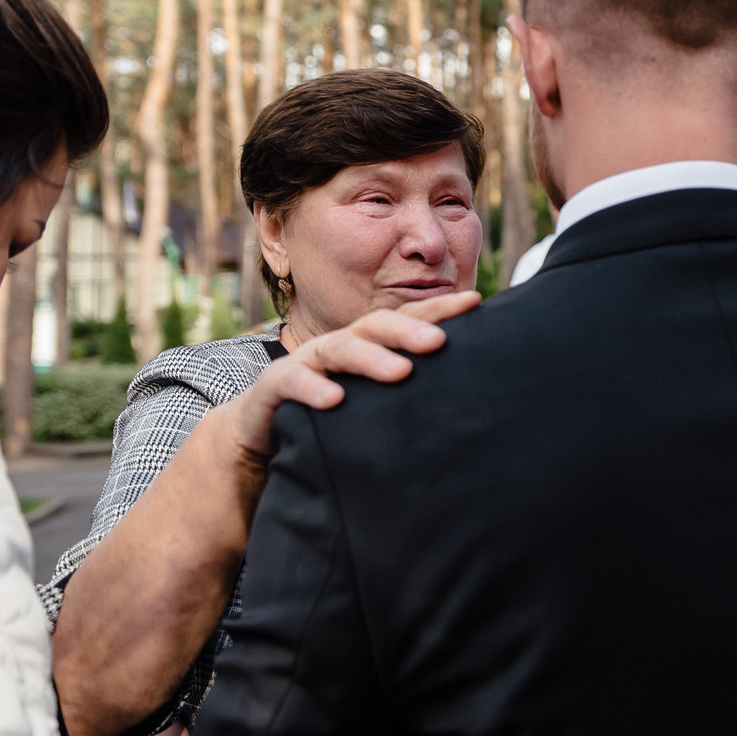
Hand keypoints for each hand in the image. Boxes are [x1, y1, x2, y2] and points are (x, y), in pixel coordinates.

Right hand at [207, 292, 480, 474]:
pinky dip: (312, 388)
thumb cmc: (333, 415)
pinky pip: (292, 381)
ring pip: (340, 349)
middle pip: (376, 326)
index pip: (407, 319)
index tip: (475, 302)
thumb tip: (471, 397)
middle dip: (408, 330)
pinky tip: (335, 400)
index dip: (439, 309)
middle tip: (438, 343)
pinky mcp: (274, 387)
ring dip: (370, 359)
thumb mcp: (374, 400)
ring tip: (400, 373)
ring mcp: (306, 362)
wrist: (261, 433)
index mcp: (368, 344)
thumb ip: (410, 392)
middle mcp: (341, 345)